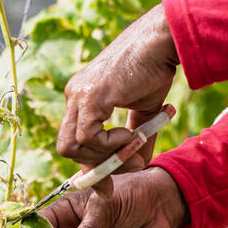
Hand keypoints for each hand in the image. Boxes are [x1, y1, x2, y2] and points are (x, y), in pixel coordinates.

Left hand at [59, 5, 179, 164]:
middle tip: (123, 171)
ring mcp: (79, 95)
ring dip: (104, 157)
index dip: (90, 166)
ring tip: (133, 146)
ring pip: (71, 147)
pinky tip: (131, 133)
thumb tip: (138, 166)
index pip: (73, 140)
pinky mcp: (90, 96)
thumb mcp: (144, 110)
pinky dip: (110, 145)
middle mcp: (74, 96)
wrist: (161, 42)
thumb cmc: (155, 68)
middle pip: (66, 147)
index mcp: (82, 97)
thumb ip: (136, 138)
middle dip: (93, 168)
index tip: (108, 184)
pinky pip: (88, 137)